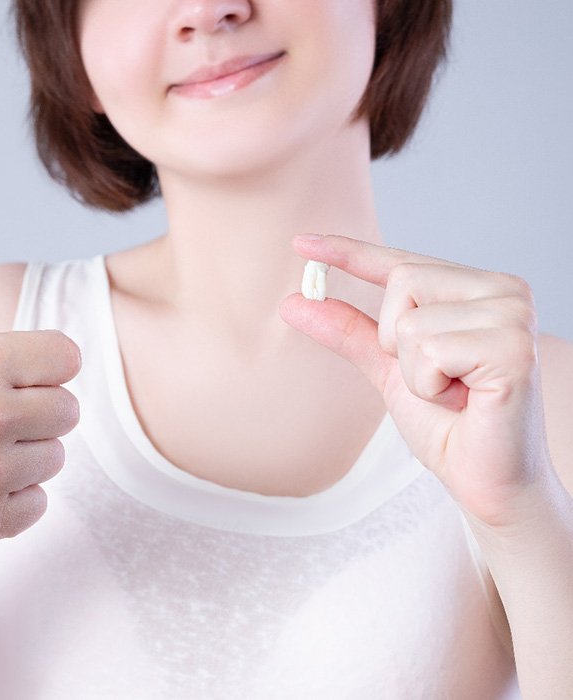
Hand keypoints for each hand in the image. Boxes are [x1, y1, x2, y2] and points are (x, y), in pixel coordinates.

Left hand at [279, 235, 550, 528]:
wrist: (484, 480)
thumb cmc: (447, 424)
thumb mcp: (387, 368)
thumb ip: (349, 332)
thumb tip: (294, 301)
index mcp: (476, 289)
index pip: (402, 262)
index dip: (349, 252)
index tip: (301, 242)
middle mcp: (503, 291)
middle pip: (402, 281)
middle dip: (395, 341)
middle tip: (435, 377)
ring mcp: (513, 316)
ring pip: (409, 323)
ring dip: (414, 371)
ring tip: (453, 392)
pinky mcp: (514, 349)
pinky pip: (428, 352)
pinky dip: (429, 386)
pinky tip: (464, 400)